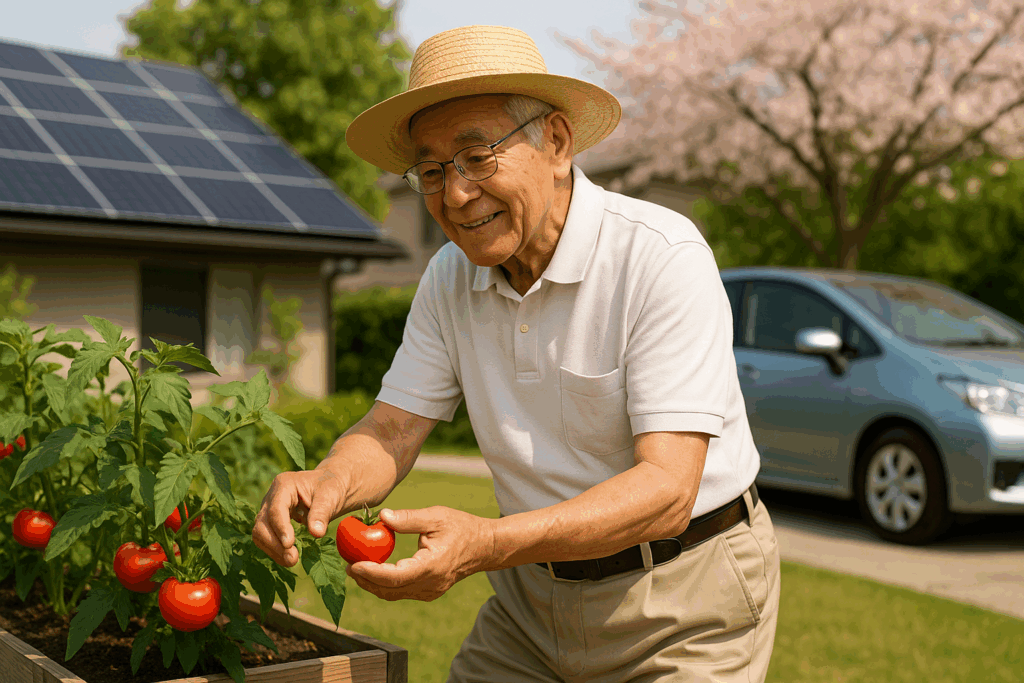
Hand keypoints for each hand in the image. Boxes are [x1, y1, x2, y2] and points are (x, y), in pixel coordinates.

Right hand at [252, 467, 345, 566]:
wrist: (332, 486)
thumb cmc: (332, 487)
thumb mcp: (330, 497)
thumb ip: (321, 513)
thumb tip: (316, 533)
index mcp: (284, 485)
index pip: (276, 509)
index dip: (281, 528)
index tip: (289, 544)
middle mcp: (272, 497)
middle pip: (262, 523)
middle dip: (274, 543)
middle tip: (293, 559)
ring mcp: (270, 510)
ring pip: (261, 533)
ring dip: (274, 550)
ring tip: (292, 561)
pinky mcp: (273, 522)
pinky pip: (267, 538)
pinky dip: (276, 550)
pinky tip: (289, 557)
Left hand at [346, 506, 493, 601]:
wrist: (485, 547)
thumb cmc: (462, 527)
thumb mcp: (436, 516)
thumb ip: (409, 518)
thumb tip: (382, 516)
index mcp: (432, 566)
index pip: (395, 576)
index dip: (371, 573)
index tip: (353, 564)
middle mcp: (430, 584)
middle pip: (390, 590)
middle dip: (365, 580)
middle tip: (348, 565)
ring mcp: (430, 591)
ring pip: (394, 594)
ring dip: (373, 584)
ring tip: (356, 568)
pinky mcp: (430, 592)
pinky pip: (402, 592)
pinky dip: (386, 584)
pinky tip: (375, 571)